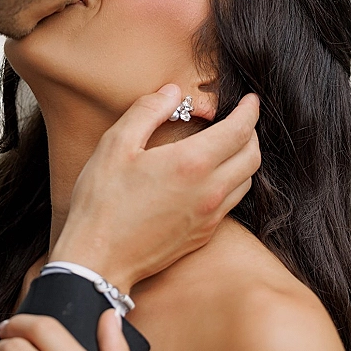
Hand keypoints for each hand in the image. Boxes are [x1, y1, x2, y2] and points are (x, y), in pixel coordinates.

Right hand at [51, 87, 259, 288]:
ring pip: (246, 181)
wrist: (98, 258)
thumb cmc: (102, 200)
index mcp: (190, 163)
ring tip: (228, 146)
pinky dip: (231, 183)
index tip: (250, 99)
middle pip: (252, 156)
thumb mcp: (116, 144)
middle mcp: (208, 191)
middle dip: (252, 132)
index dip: (250, 111)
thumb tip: (173, 92)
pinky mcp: (202, 234)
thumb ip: (148, 111)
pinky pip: (230, 203)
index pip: (240, 130)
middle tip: (240, 119)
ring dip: (244, 159)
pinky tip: (212, 177)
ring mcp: (208, 216)